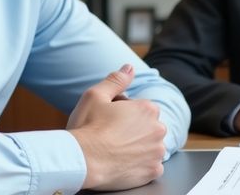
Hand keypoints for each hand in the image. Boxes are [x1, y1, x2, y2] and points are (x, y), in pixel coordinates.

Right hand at [67, 64, 166, 190]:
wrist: (82, 162)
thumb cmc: (87, 128)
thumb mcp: (96, 95)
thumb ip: (116, 80)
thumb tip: (129, 68)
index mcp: (147, 109)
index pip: (139, 109)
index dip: (121, 113)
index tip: (108, 120)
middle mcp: (158, 130)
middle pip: (146, 128)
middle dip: (132, 130)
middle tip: (109, 136)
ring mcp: (157, 153)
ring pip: (149, 147)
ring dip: (136, 148)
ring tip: (114, 151)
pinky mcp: (152, 172)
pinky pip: (150, 167)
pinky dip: (139, 166)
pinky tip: (122, 163)